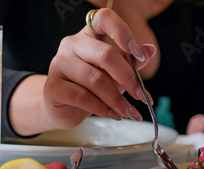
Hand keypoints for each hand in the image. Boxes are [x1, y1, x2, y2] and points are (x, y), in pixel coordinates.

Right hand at [42, 8, 156, 129]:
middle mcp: (72, 44)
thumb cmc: (89, 88)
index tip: (139, 54)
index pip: (104, 18)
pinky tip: (113, 115)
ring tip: (129, 112)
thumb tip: (149, 51)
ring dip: (117, 100)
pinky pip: (83, 97)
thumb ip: (130, 62)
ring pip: (96, 80)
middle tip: (141, 95)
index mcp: (89, 35)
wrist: (63, 109)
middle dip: (128, 78)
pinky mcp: (54, 86)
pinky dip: (103, 109)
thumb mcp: (114, 74)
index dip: (123, 32)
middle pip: (105, 55)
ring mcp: (60, 64)